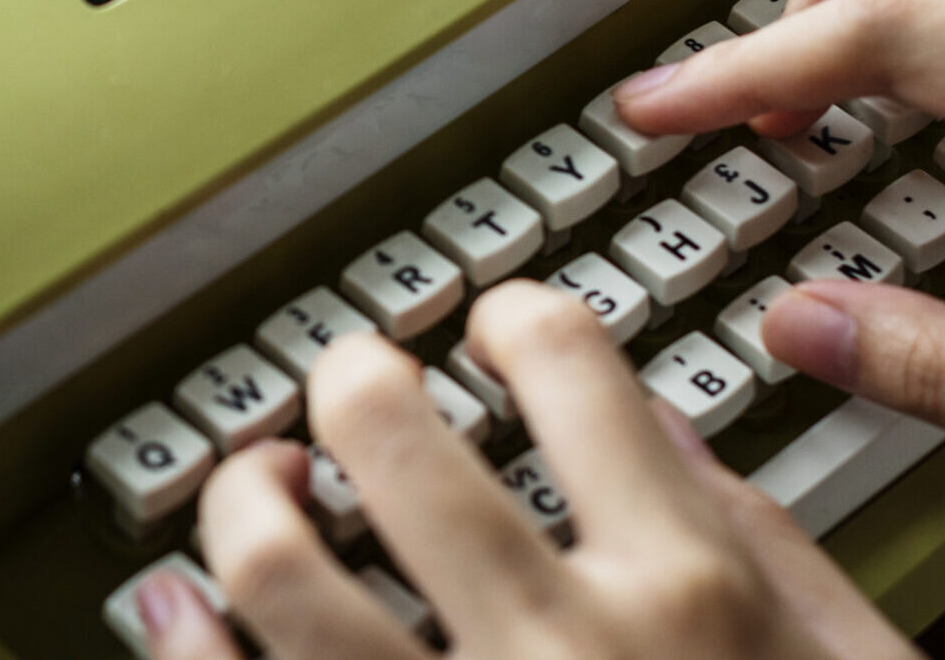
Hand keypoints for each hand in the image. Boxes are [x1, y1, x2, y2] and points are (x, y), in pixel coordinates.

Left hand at [139, 286, 921, 659]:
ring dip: (244, 504)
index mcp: (687, 592)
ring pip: (281, 573)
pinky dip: (186, 648)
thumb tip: (649, 425)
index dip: (516, 317)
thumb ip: (763, 542)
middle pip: (389, 434)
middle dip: (349, 380)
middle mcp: (560, 651)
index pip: (568, 367)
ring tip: (258, 494)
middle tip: (349, 390)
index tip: (495, 330)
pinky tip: (181, 615)